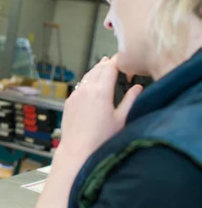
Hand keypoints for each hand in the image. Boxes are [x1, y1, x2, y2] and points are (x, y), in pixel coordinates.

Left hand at [53, 56, 142, 172]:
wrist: (77, 150)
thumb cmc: (102, 138)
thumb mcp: (121, 119)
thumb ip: (130, 100)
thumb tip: (138, 86)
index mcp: (101, 91)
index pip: (110, 68)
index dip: (118, 60)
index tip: (124, 57)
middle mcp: (86, 89)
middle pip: (97, 69)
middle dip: (107, 63)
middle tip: (115, 60)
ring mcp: (75, 95)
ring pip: (87, 76)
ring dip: (96, 70)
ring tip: (103, 67)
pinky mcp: (69, 102)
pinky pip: (79, 86)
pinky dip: (87, 81)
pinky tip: (90, 84)